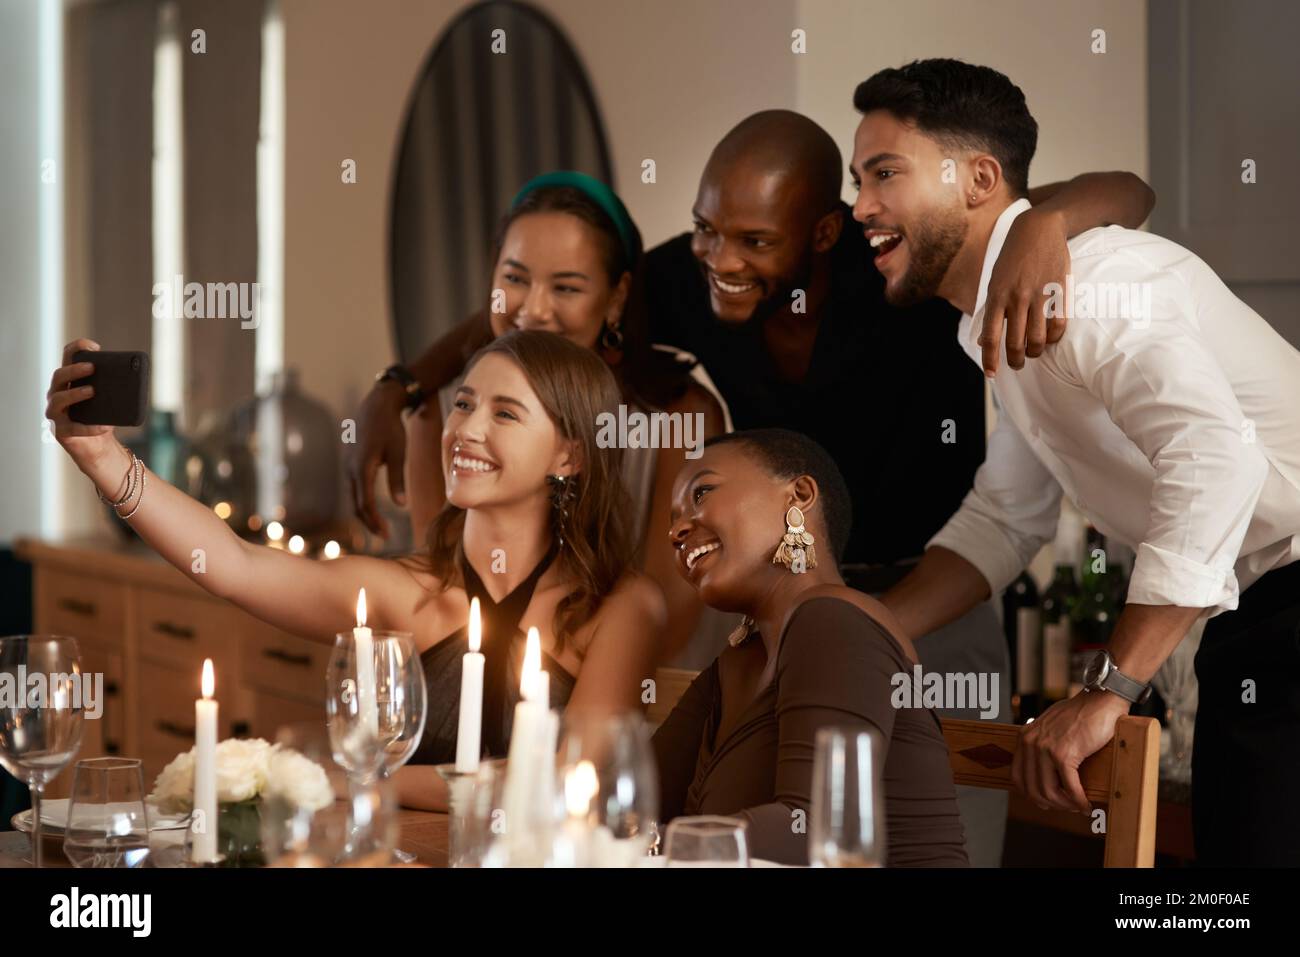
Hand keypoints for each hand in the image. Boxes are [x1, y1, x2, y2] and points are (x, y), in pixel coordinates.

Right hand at [45, 339, 116, 470]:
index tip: (94, 346)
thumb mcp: (110, 398)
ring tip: (92, 391)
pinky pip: (73, 428)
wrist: (98, 445)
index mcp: (69, 381)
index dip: (77, 348)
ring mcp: (56, 413)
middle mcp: (57, 393)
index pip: (67, 358)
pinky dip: (90, 427)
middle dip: (75, 369)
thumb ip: (116, 386)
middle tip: (92, 367)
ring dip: (75, 393)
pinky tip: (105, 426)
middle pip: (59, 376)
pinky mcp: (61, 432)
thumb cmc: (102, 416)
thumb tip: (135, 376)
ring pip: (59, 399)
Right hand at [345, 380, 409, 537]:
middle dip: (369, 522)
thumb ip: (397, 479)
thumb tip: (401, 505)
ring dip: (364, 513)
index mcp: (362, 468)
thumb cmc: (391, 428)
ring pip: (353, 497)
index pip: (366, 504)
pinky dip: (361, 501)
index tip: (386, 535)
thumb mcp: (398, 453)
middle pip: (356, 505)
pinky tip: (372, 507)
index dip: (375, 522)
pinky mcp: (350, 463)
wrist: (376, 406)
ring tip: (379, 525)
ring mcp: (347, 465)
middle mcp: (350, 469)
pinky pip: (353, 488)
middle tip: (384, 536)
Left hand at [978, 207, 1069, 376]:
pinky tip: (1049, 339)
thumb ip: (990, 311)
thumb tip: (983, 341)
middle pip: (1015, 343)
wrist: (1039, 228)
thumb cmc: (1012, 258)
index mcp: (996, 295)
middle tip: (1016, 364)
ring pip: (1037, 339)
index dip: (990, 359)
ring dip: (1034, 352)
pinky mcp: (1058, 291)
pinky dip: (1053, 338)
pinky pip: (1058, 326)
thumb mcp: (994, 281)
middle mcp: (1016, 297)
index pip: (990, 336)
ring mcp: (1039, 295)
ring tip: (1033, 353)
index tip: (991, 374)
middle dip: (1015, 360)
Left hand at [1011, 689, 1129, 812]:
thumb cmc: (1079, 714)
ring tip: (1077, 806)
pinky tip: (1085, 804)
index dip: (1032, 795)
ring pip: (1049, 792)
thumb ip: (1041, 744)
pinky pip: (1069, 788)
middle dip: (1050, 804)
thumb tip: (1043, 773)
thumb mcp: (1049, 727)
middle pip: (1032, 789)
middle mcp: (1030, 743)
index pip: (1018, 777)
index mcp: (1024, 737)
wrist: (1099, 701)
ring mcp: (1046, 749)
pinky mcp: (1064, 754)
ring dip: (1065, 805)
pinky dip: (1078, 800)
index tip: (1046, 801)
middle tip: (1066, 807)